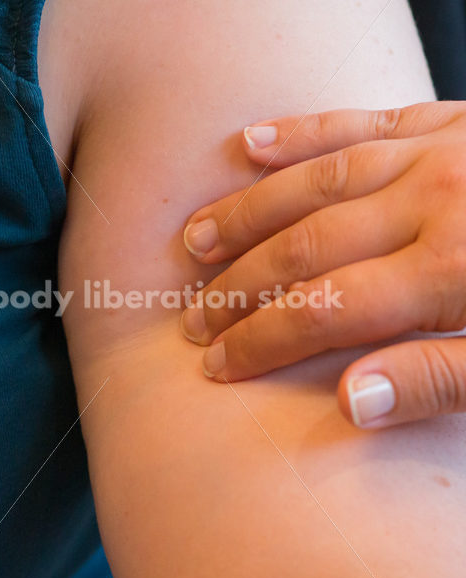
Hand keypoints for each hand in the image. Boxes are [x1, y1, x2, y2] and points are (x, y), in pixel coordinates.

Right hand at [181, 101, 465, 428]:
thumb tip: (350, 400)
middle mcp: (431, 199)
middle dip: (240, 287)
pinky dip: (296, 132)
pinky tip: (247, 143)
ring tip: (195, 242)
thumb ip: (442, 379)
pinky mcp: (440, 120)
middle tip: (194, 317)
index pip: (326, 308)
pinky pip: (353, 122)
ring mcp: (434, 150)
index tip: (217, 363)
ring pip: (312, 181)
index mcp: (454, 266)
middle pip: (305, 247)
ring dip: (246, 213)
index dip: (262, 341)